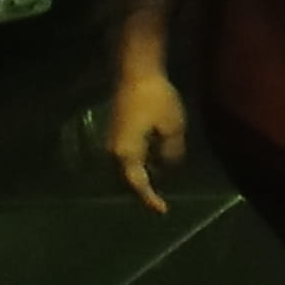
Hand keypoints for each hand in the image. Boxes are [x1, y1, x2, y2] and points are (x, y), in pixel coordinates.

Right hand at [101, 57, 186, 209]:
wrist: (135, 73)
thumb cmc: (156, 99)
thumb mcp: (173, 128)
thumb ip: (171, 154)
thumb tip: (167, 169)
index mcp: (126, 154)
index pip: (138, 185)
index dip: (149, 199)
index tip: (162, 211)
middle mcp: (113, 153)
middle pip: (127, 182)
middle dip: (143, 191)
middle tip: (160, 200)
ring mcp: (111, 143)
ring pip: (125, 171)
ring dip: (141, 178)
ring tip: (160, 182)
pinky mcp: (115, 134)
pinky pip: (125, 159)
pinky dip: (138, 166)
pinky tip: (154, 162)